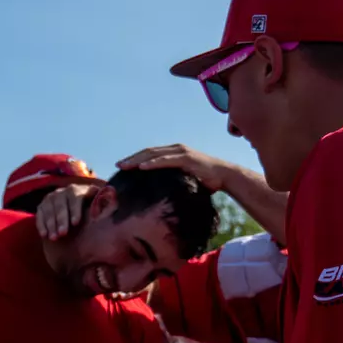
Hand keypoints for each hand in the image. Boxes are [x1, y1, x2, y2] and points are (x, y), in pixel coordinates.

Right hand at [34, 183, 99, 240]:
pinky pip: (39, 215)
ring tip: (54, 238)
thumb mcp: (98, 202)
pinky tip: (44, 235)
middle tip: (63, 233)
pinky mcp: (42, 206)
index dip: (75, 209)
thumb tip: (114, 198)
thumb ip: (104, 201)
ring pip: (49, 210)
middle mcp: (62, 192)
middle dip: (61, 219)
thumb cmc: (90, 208)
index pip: (75, 198)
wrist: (75, 206)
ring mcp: (50, 198)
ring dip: (51, 224)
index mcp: (77, 190)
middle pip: (60, 205)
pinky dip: (41, 225)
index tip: (76, 222)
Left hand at [116, 145, 235, 190]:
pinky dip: (152, 163)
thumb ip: (173, 180)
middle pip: (148, 152)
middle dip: (131, 159)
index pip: (150, 154)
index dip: (135, 159)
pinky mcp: (185, 158)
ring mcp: (180, 152)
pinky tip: (141, 167)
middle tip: (118, 166)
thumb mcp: (185, 179)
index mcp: (173, 153)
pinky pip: (165, 160)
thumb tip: (160, 193)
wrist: (224, 176)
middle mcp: (175, 149)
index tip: (122, 167)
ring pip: (153, 154)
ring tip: (124, 166)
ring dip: (137, 160)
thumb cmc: (205, 180)